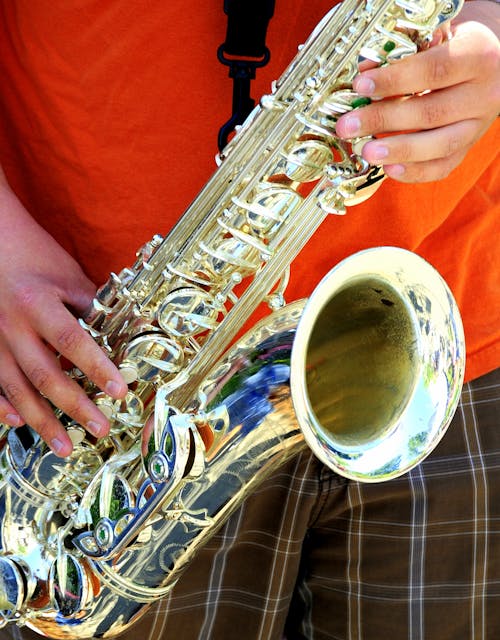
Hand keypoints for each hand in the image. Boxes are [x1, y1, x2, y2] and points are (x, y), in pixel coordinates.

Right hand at [0, 170, 126, 455]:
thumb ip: (91, 306)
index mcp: (38, 304)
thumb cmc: (33, 255)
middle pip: (45, 375)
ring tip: (65, 447)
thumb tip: (122, 333)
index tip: (120, 392)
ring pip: (17, 389)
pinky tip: (19, 424)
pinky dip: (4, 407)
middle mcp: (12, 326)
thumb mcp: (66, 274)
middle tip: (100, 429)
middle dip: (75, 407)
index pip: (73, 342)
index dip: (97, 368)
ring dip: (42, 422)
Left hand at [335, 1, 499, 182]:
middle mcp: (484, 93)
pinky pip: (443, 167)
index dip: (395, 80)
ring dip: (399, 150)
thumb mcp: (435, 38)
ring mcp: (478, 125)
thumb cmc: (452, 50)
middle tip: (348, 126)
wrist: (488, 68)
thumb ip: (404, 52)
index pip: (434, 70)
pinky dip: (415, 171)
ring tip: (366, 151)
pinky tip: (389, 168)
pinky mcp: (468, 148)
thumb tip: (365, 71)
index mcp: (477, 56)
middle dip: (384, 120)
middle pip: (431, 112)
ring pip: (440, 145)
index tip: (361, 86)